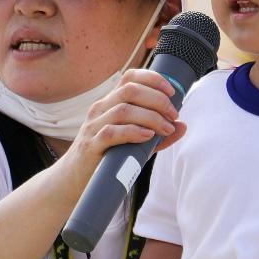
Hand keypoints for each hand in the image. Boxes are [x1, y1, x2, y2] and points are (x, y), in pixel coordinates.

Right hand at [68, 68, 185, 172]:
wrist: (76, 180)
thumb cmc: (109, 157)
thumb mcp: (137, 142)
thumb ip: (159, 134)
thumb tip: (182, 126)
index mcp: (110, 103)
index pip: (129, 78)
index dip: (152, 79)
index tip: (172, 92)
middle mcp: (101, 109)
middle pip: (130, 90)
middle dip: (157, 99)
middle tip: (173, 115)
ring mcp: (93, 126)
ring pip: (123, 110)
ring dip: (151, 117)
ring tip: (165, 128)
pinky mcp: (91, 145)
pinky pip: (111, 132)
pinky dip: (133, 132)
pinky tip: (147, 136)